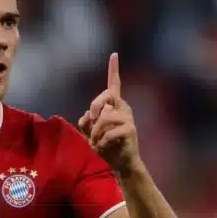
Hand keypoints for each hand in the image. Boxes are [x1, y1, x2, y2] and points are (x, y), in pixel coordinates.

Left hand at [78, 53, 140, 174]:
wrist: (120, 163)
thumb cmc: (105, 145)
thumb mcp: (90, 132)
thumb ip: (86, 121)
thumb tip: (88, 115)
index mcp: (113, 105)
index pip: (114, 84)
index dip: (113, 69)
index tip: (114, 54)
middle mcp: (123, 107)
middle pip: (105, 96)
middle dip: (94, 109)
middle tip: (91, 125)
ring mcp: (128, 118)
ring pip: (104, 118)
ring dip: (95, 133)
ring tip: (96, 142)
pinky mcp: (130, 129)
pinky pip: (109, 132)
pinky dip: (101, 142)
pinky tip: (102, 148)